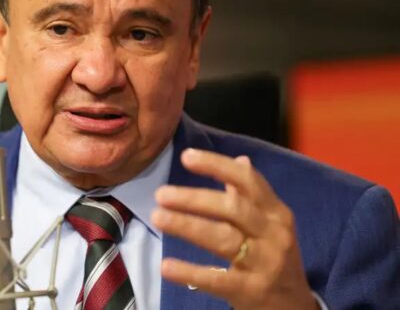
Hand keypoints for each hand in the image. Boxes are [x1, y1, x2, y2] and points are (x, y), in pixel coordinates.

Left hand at [152, 148, 317, 309]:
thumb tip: (240, 159)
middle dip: (195, 198)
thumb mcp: (270, 225)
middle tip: (160, 194)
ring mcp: (264, 263)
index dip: (217, 165)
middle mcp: (273, 234)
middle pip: (233, 208)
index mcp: (276, 212)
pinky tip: (166, 266)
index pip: (248, 180)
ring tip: (158, 216)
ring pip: (223, 239)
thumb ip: (251, 195)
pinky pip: (217, 280)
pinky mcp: (251, 291)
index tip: (186, 156)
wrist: (294, 307)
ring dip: (187, 225)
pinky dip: (190, 272)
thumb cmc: (273, 256)